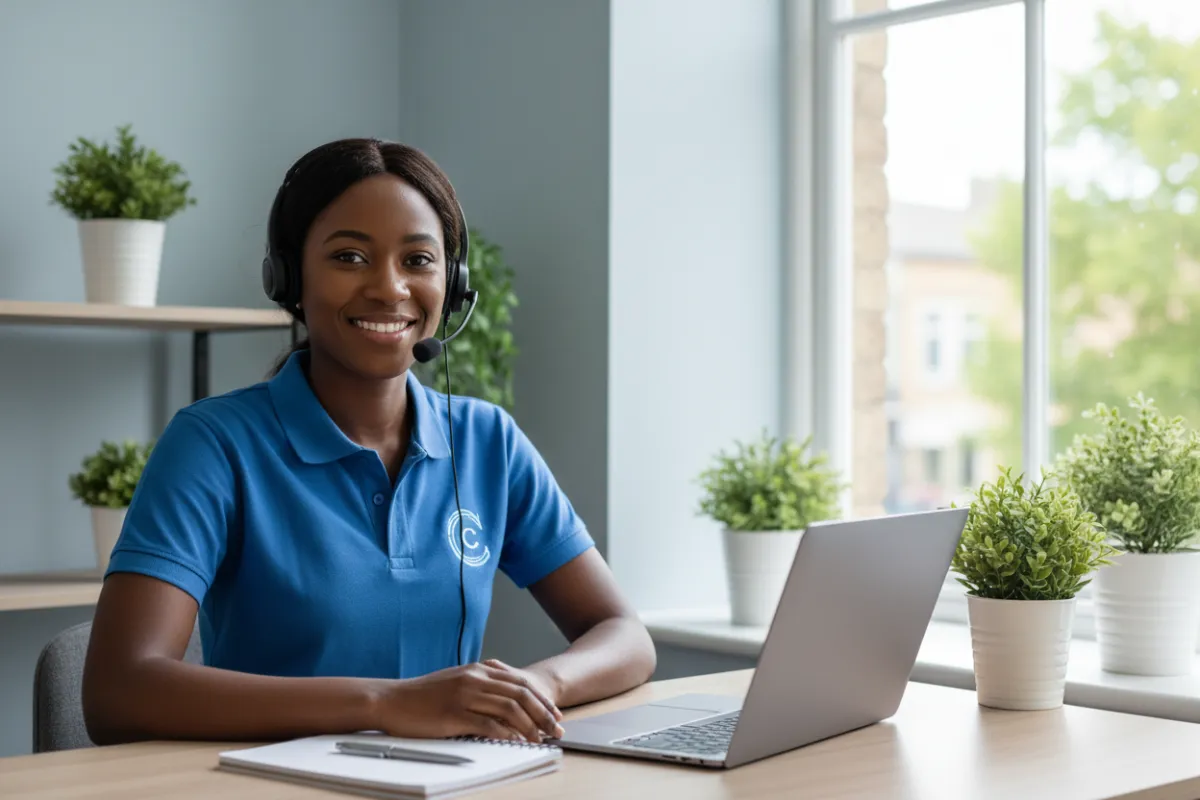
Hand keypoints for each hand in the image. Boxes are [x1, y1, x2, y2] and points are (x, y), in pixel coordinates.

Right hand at [374, 662, 563, 742]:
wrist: (392, 700)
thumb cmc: (423, 696)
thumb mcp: (456, 681)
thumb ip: (480, 684)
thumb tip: (504, 698)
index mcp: (478, 670)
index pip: (520, 682)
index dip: (542, 699)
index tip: (554, 713)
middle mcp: (475, 678)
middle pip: (521, 694)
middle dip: (543, 713)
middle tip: (556, 729)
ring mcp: (465, 695)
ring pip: (510, 708)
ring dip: (530, 725)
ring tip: (541, 739)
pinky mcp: (454, 713)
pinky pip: (488, 724)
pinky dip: (507, 734)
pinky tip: (516, 742)